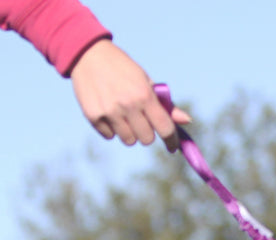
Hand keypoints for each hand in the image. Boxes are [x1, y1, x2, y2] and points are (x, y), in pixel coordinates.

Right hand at [70, 39, 190, 150]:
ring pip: (129, 140)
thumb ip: (165, 104)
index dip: (172, 140)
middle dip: (147, 133)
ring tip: (123, 115)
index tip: (173, 146)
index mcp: (145, 94)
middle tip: (140, 120)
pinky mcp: (93, 116)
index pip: (165, 128)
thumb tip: (187, 120)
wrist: (88, 55)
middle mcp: (128, 105)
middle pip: (147, 139)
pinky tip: (108, 111)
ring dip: (129, 132)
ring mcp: (110, 112)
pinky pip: (109, 136)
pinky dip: (111, 129)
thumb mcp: (145, 81)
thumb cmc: (123, 69)